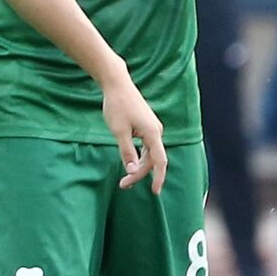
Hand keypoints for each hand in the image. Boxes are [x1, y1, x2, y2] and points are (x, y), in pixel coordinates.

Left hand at [99, 73, 168, 192]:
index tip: (154, 191)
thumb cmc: (117, 106)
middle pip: (152, 159)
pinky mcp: (147, 125)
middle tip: (123, 184)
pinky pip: (146, 146)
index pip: (160, 161)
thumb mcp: (119, 131)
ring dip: (139, 166)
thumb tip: (133, 171)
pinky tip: (130, 161)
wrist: (117, 84)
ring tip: (125, 178)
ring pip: (149, 153)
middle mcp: (157, 131)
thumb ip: (127, 152)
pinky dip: (139, 156)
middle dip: (139, 173)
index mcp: (153, 133)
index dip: (158, 178)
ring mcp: (152, 128)